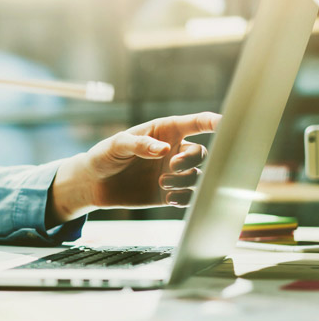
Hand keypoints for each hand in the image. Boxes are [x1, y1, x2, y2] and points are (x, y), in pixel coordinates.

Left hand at [51, 112, 220, 220]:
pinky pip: (189, 197)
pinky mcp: (169, 193)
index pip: (195, 123)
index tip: (227, 123)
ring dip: (184, 180)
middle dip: (190, 160)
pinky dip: (185, 198)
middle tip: (171, 166)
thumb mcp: (117, 145)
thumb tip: (164, 150)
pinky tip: (171, 198)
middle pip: (202, 153)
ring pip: (197, 176)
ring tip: (162, 183)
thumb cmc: (104, 155)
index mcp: (164, 132)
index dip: (214, 122)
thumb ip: (139, 145)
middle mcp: (174, 151)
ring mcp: (172, 173)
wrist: (94, 183)